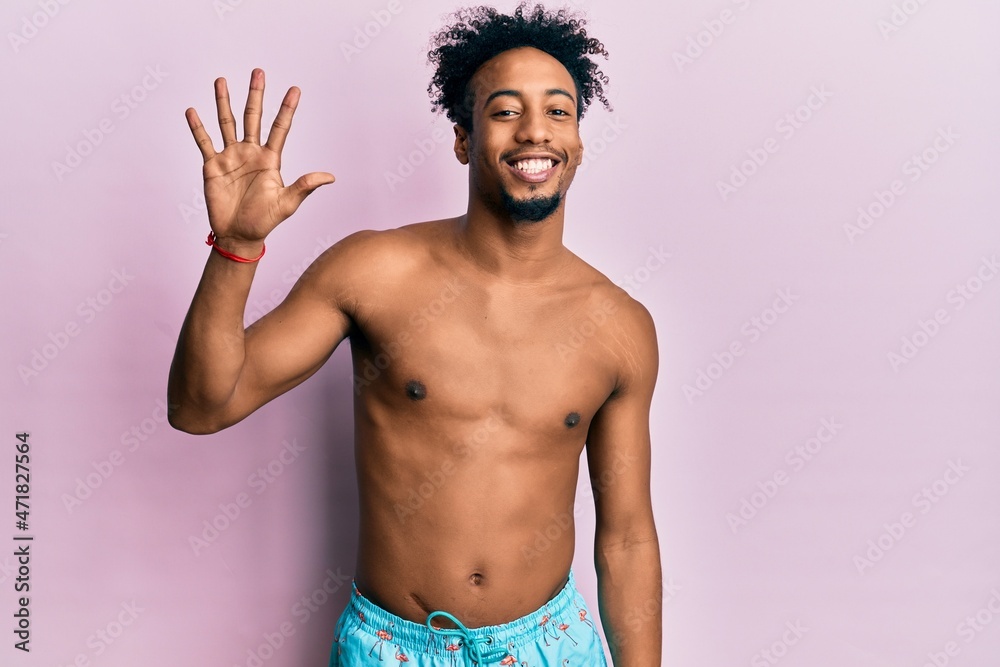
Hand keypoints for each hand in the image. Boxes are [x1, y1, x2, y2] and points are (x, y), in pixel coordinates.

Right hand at [185, 68, 334, 250]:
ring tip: (221, 80)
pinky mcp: (213, 166)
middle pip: (253, 117)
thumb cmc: (265, 221)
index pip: (279, 128)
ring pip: (227, 123)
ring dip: (224, 102)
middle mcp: (250, 153)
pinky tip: (192, 111)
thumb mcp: (287, 203)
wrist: (239, 235)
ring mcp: (231, 157)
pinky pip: (204, 142)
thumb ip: (305, 186)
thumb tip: (330, 176)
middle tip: (258, 71)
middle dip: (256, 94)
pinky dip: (198, 127)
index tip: (295, 89)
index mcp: (270, 159)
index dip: (287, 109)